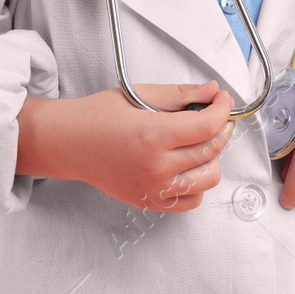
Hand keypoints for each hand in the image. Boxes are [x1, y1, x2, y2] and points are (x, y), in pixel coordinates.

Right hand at [19, 80, 234, 212]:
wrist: (70, 144)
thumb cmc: (99, 116)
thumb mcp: (140, 94)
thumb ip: (180, 94)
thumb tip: (213, 91)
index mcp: (153, 135)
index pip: (207, 125)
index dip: (223, 109)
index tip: (224, 100)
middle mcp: (156, 166)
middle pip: (211, 150)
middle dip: (222, 128)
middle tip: (216, 114)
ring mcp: (154, 189)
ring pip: (208, 178)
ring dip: (212, 157)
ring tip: (199, 141)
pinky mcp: (151, 202)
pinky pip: (192, 200)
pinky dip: (197, 183)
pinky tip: (187, 164)